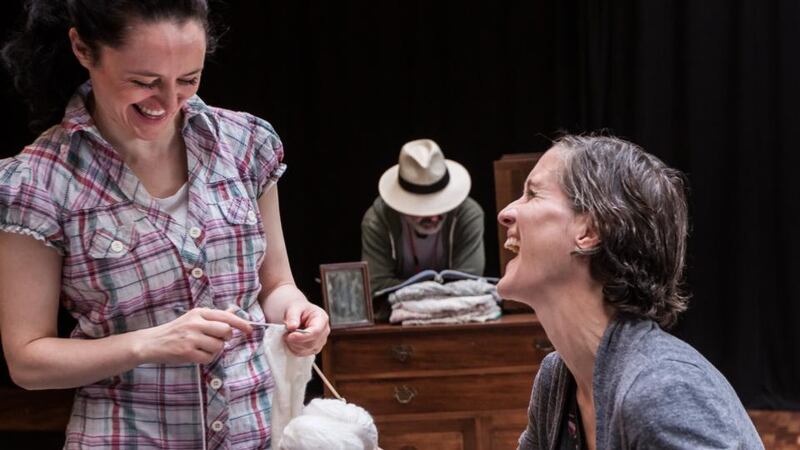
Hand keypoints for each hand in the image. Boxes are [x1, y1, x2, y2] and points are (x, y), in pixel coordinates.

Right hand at [134, 308, 253, 364]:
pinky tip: (197, 355)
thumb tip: (233, 310)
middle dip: (226, 338)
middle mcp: (196, 323)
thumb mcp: (194, 318)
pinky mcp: (186, 352)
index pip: (226, 316)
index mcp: (199, 312)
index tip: (249, 329)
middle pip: (226, 331)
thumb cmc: (176, 330)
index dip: (241, 323)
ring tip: (204, 348)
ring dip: (215, 350)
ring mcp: (191, 337)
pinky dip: (207, 359)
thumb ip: (214, 316)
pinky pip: (209, 358)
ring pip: (218, 346)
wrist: (151, 342)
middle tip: (219, 341)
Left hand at [283, 302, 329, 355]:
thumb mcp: (293, 308)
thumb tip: (292, 327)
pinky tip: (292, 341)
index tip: (290, 336)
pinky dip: (294, 349)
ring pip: (307, 350)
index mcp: (322, 319)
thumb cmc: (297, 310)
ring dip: (294, 345)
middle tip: (286, 334)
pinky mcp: (314, 348)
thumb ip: (292, 317)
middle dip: (296, 341)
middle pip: (312, 343)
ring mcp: (321, 341)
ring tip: (288, 335)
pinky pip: (304, 353)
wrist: (297, 313)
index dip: (302, 336)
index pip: (316, 332)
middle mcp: (324, 331)